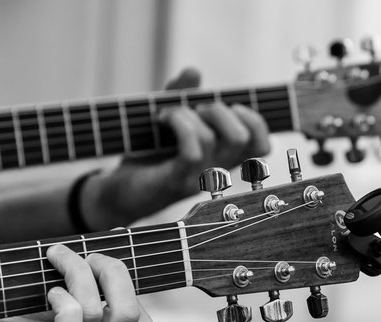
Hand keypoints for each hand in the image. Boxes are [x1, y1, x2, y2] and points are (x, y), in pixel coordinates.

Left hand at [0, 245, 163, 321]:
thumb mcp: (67, 303)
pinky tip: (49, 291)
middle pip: (130, 313)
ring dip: (78, 270)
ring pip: (99, 311)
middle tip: (88, 256)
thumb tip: (120, 234)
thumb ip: (95, 280)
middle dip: (113, 270)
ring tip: (56, 258)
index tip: (111, 270)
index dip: (139, 303)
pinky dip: (64, 298)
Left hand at [80, 68, 270, 229]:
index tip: (230, 105)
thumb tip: (193, 71)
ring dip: (189, 114)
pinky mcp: (177, 182)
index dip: (255, 122)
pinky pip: (192, 150)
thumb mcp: (167, 119)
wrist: (118, 190)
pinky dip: (179, 125)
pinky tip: (162, 119)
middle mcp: (216, 170)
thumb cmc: (146, 155)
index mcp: (223, 158)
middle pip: (244, 139)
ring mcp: (198, 179)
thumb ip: (181, 94)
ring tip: (168, 113)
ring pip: (213, 139)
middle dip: (221, 111)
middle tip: (196, 108)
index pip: (262, 146)